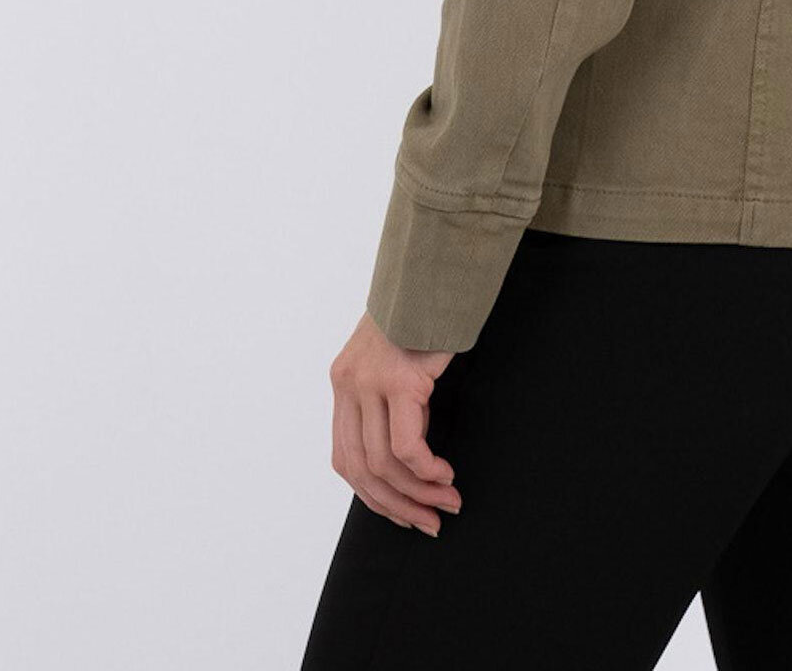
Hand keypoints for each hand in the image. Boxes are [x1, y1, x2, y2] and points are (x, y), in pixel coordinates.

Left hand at [329, 312, 460, 533]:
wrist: (437, 269)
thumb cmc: (424, 314)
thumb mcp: (394, 361)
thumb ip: (389, 401)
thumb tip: (408, 456)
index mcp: (343, 382)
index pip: (345, 459)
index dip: (374, 496)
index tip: (405, 513)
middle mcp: (348, 384)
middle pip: (361, 469)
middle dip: (397, 505)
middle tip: (430, 522)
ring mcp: (370, 382)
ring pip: (384, 464)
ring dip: (419, 492)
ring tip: (448, 502)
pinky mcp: (400, 380)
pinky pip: (408, 446)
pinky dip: (427, 469)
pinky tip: (446, 473)